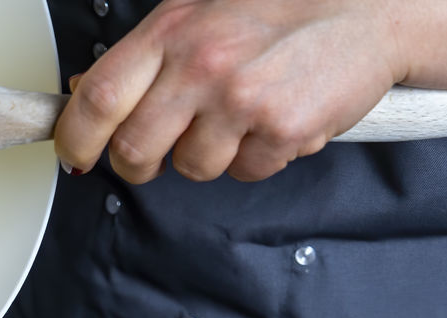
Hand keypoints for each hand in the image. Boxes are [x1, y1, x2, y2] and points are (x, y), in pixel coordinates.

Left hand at [55, 0, 403, 183]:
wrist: (371, 8)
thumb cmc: (282, 6)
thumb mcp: (200, 10)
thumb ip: (146, 55)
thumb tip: (84, 94)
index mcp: (171, 30)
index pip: (97, 99)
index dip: (74, 138)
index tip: (76, 153)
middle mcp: (201, 64)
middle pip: (134, 150)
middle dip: (138, 162)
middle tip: (156, 152)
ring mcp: (242, 101)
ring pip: (192, 169)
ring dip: (208, 155)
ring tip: (236, 116)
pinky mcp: (282, 131)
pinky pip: (247, 172)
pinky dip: (257, 155)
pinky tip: (272, 119)